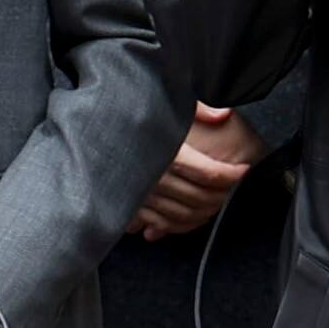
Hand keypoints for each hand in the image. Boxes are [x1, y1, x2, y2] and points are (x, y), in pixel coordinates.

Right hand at [127, 103, 267, 239]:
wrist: (84, 133)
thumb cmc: (125, 115)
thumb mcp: (163, 102)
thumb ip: (195, 108)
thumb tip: (224, 114)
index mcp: (167, 152)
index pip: (209, 172)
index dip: (231, 175)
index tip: (243, 170)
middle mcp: (154, 178)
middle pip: (200, 196)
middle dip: (223, 195)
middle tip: (235, 189)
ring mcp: (140, 196)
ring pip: (184, 214)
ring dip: (205, 213)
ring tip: (218, 203)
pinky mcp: (128, 209)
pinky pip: (162, 224)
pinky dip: (180, 225)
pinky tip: (191, 219)